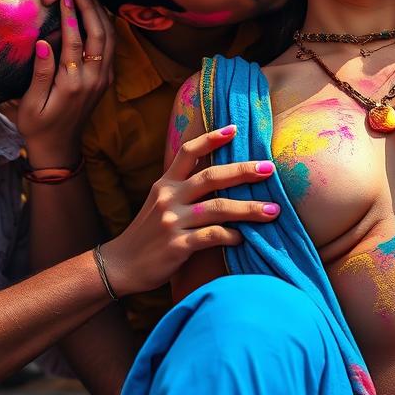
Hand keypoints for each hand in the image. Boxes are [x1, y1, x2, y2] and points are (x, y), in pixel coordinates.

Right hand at [17, 0, 114, 166]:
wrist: (59, 148)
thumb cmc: (38, 126)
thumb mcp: (31, 103)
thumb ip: (40, 73)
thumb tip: (44, 44)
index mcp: (74, 84)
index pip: (76, 41)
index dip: (71, 16)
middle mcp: (95, 79)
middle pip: (100, 34)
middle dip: (90, 6)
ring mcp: (104, 79)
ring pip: (110, 39)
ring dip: (100, 13)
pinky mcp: (106, 79)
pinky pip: (111, 47)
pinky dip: (105, 25)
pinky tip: (95, 11)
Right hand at [99, 127, 280, 294]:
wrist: (121, 265)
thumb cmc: (148, 233)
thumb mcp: (159, 202)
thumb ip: (183, 188)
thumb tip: (220, 175)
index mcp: (165, 184)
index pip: (188, 152)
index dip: (211, 139)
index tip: (234, 129)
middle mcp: (169, 198)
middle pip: (211, 177)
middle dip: (243, 171)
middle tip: (270, 169)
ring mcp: (172, 221)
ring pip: (218, 208)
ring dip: (249, 209)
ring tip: (273, 210)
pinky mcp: (177, 245)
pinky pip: (212, 236)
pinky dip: (231, 235)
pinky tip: (243, 238)